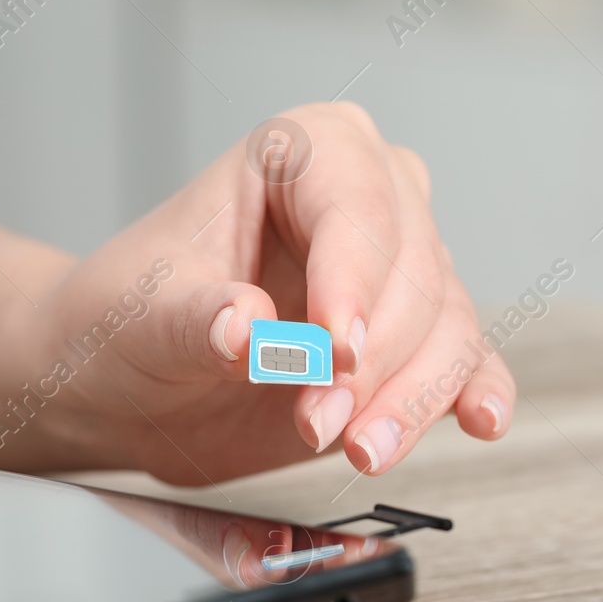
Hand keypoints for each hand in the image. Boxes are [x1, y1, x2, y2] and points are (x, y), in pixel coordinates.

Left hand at [35, 103, 514, 484]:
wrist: (124, 382)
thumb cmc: (130, 319)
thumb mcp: (141, 316)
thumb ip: (196, 320)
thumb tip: (248, 329)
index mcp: (301, 153)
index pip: (354, 206)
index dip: (353, 279)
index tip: (335, 348)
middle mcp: (365, 196)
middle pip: (412, 273)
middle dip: (372, 360)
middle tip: (317, 422)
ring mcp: (394, 269)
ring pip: (446, 327)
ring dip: (410, 397)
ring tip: (358, 448)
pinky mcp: (407, 342)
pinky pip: (463, 361)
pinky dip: (472, 392)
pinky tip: (478, 419)